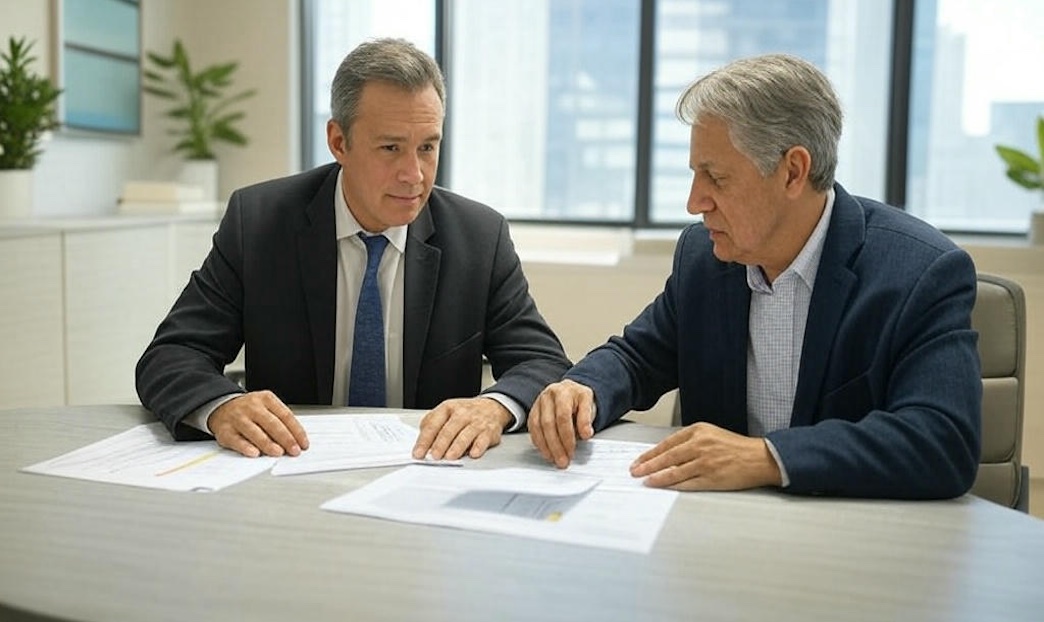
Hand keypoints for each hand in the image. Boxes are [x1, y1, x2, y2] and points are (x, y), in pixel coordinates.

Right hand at [207, 391, 308, 457]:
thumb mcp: (266, 407)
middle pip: (272, 423)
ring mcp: (237, 418)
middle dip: (285, 438)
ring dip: (268, 443)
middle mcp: (252, 407)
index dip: (296, 431)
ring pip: (255, 432)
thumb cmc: (249, 410)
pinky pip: (236, 440)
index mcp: (266, 399)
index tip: (303, 444)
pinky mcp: (225, 430)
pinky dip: (246, 447)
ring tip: (278, 452)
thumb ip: (280, 421)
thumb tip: (295, 441)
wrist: (221, 405)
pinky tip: (254, 453)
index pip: (285, 415)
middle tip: (294, 450)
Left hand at [411, 397, 511, 459]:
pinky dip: (478, 447)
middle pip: (449, 430)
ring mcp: (476, 422)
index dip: (424, 440)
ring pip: (465, 435)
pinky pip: (483, 440)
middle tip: (434, 456)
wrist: (491, 407)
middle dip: (440, 444)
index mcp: (447, 408)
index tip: (418, 453)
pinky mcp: (489, 431)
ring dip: (457, 447)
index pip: (433, 424)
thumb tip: (422, 443)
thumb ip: (431, 424)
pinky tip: (473, 453)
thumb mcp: (446, 412)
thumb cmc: (465, 413)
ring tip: (449, 457)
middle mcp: (462, 414)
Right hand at [527, 379, 595, 467]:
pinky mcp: (533, 411)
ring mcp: (539, 403)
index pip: (563, 416)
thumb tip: (586, 434)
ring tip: (554, 459)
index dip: (567, 436)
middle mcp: (549, 395)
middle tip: (563, 460)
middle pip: (548, 423)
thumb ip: (587, 419)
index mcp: (564, 392)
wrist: (570, 391)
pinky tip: (546, 451)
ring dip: (546, 446)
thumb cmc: (579, 399)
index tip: (573, 450)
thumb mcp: (589, 404)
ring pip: (537, 427)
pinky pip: (532, 428)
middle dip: (556, 445)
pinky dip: (539, 442)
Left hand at [630, 422, 780, 490]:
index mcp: (698, 431)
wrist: (760, 457)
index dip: (651, 453)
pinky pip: (688, 483)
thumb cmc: (736, 447)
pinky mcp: (712, 478)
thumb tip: (666, 456)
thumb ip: (690, 442)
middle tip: (635, 471)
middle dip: (648, 465)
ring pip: (675, 471)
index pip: (668, 443)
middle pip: (667, 457)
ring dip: (658, 477)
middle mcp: (700, 445)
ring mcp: (706, 462)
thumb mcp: (711, 435)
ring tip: (646, 481)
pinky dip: (674, 486)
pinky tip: (664, 487)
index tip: (639, 460)